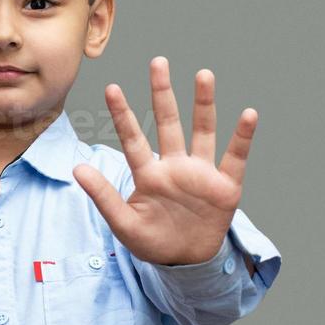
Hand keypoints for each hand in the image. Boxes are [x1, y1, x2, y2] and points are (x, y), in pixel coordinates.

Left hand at [72, 56, 257, 266]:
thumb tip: (76, 168)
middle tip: (157, 62)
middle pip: (168, 122)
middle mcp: (175, 166)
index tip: (112, 88)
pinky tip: (247, 114)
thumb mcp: (123, 223)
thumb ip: (103, 196)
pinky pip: (235, 157)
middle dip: (163, 93)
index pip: (133, 138)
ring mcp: (201, 173)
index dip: (123, 114)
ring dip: (203, 104)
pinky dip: (242, 137)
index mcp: (149, 174)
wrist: (185, 262)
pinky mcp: (226, 186)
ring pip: (203, 131)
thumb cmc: (152, 241)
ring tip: (203, 74)